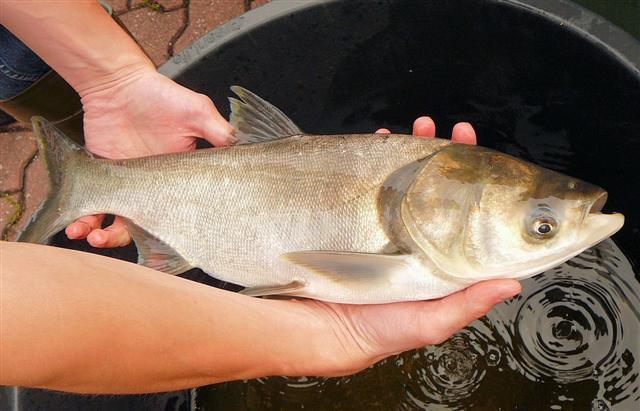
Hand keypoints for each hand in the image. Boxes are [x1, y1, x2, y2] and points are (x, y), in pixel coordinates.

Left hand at [65, 69, 234, 246]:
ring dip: (106, 237)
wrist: (118, 84)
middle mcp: (154, 188)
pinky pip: (94, 207)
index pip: (182, 213)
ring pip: (118, 223)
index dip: (175, 231)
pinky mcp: (103, 179)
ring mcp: (127, 186)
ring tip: (94, 237)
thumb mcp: (197, 112)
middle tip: (125, 242)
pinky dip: (85, 220)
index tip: (172, 242)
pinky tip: (78, 226)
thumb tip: (243, 149)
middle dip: (135, 240)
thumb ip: (219, 132)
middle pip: (148, 226)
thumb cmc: (161, 97)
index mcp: (180, 178)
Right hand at [277, 119, 516, 376]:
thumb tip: (512, 282)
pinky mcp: (356, 217)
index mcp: (440, 258)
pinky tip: (379, 139)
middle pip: (438, 187)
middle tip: (451, 128)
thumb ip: (466, 304)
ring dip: (412, 149)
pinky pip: (368, 179)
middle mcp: (415, 236)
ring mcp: (384, 224)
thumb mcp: (428, 322)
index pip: (467, 212)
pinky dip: (373, 157)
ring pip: (405, 177)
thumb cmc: (379, 328)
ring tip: (417, 124)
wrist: (321, 327)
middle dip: (445, 155)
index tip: (483, 154)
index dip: (479, 182)